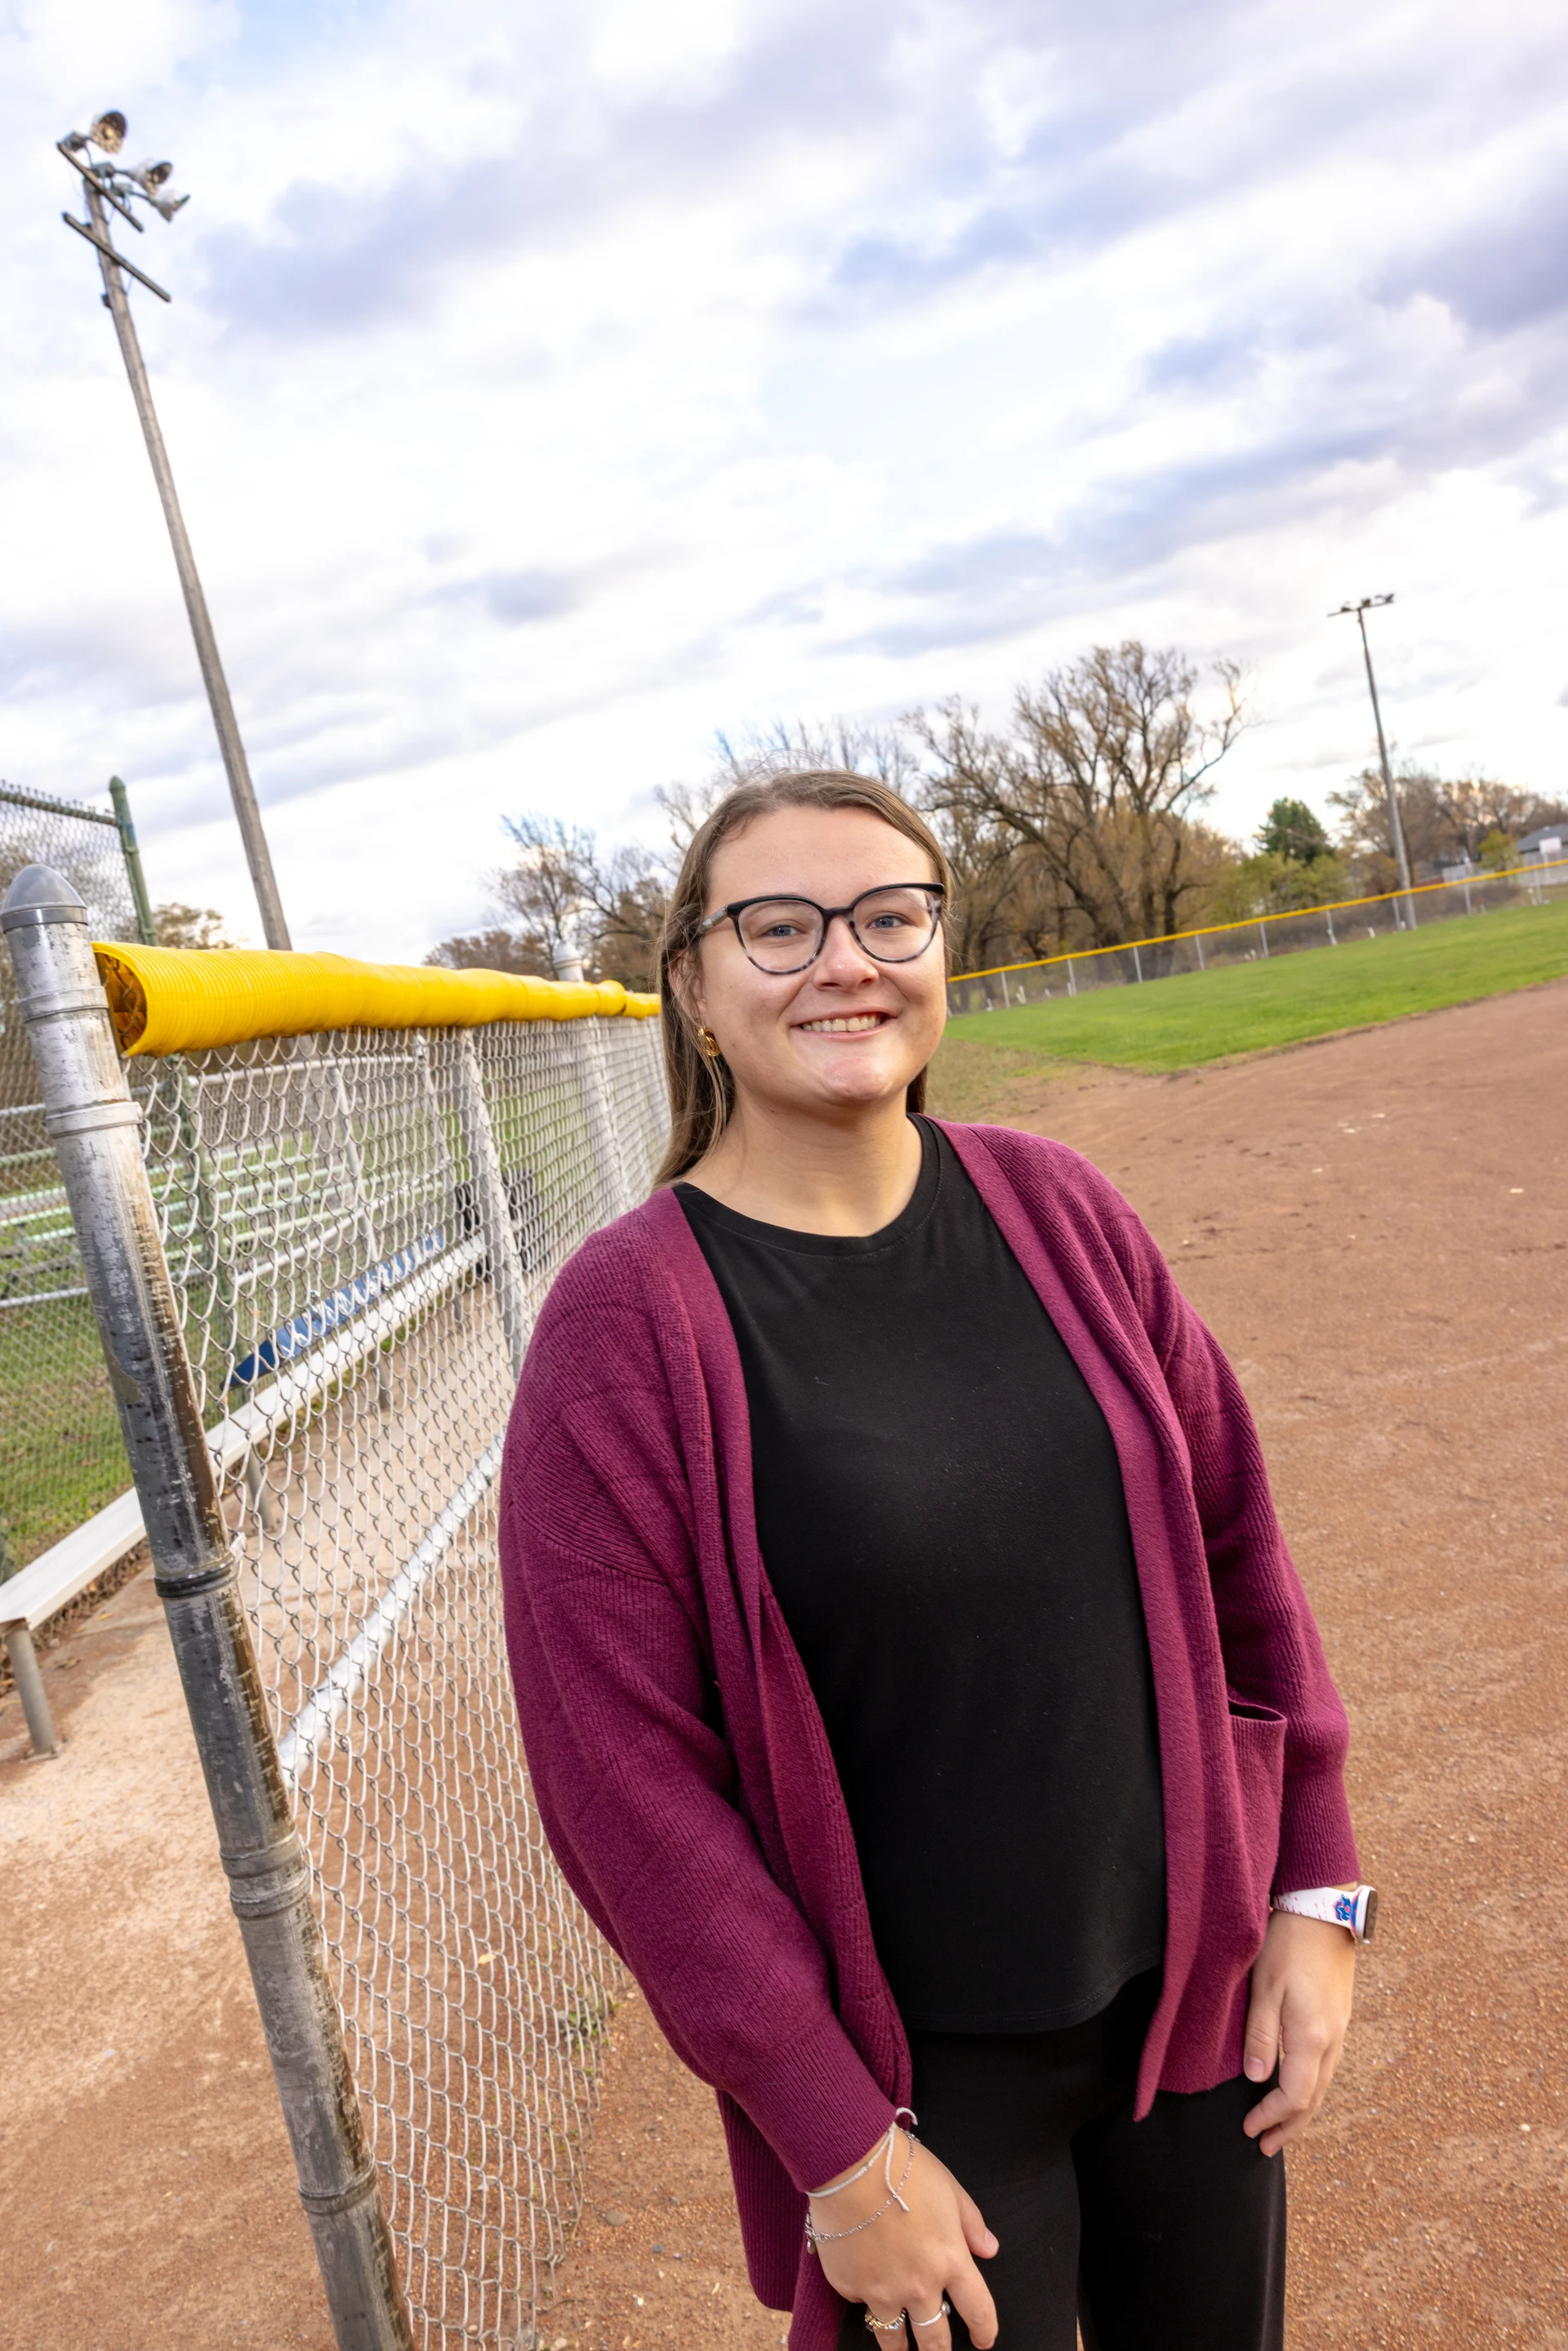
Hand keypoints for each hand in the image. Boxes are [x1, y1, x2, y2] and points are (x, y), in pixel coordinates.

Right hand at [808, 2127, 998, 2349]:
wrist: (850, 2163)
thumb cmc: (905, 2168)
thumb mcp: (950, 2188)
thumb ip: (972, 2223)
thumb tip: (989, 2249)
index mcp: (951, 2261)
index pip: (978, 2311)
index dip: (985, 2331)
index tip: (984, 2341)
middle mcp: (919, 2286)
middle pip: (935, 2340)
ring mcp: (881, 2291)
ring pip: (893, 2339)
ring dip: (900, 2347)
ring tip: (901, 2350)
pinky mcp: (849, 2287)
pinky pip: (860, 2301)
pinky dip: (865, 2296)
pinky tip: (863, 2280)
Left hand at [1242, 1908, 1356, 2155]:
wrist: (1324, 1910)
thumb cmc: (1288, 1945)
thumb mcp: (1265, 1988)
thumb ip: (1261, 2035)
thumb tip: (1258, 2080)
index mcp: (1312, 2037)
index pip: (1294, 2096)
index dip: (1271, 2118)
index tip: (1249, 2129)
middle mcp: (1332, 2041)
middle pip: (1314, 2100)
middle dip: (1289, 2127)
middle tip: (1265, 2146)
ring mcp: (1340, 2030)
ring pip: (1323, 2086)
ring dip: (1301, 2111)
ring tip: (1280, 2127)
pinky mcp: (1339, 2019)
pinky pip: (1327, 2068)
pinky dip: (1311, 2089)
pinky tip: (1298, 2088)